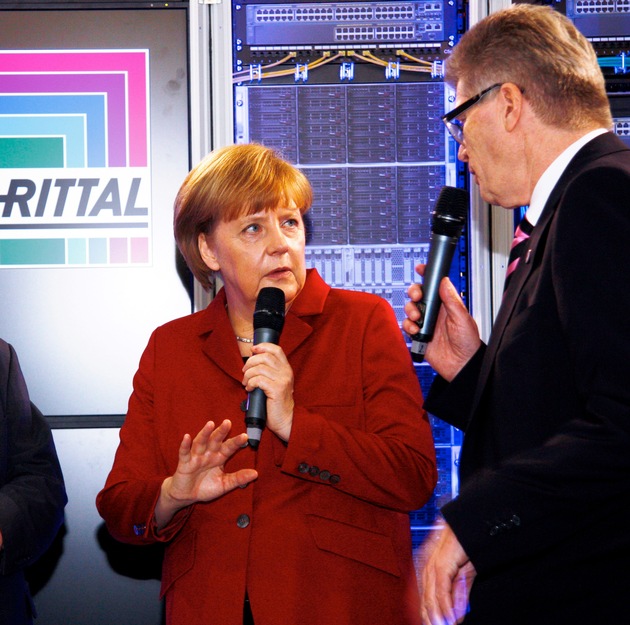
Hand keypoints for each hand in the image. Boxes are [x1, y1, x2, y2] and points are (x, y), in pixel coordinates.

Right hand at [155, 419, 256, 528]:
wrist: (187, 496)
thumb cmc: (206, 487)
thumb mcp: (224, 484)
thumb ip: (238, 478)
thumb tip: (256, 474)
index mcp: (219, 457)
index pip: (229, 447)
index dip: (236, 442)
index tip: (245, 436)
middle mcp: (208, 453)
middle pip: (215, 440)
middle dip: (221, 431)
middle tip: (228, 422)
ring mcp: (196, 456)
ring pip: (201, 442)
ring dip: (205, 433)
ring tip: (210, 424)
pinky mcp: (184, 463)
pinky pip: (184, 452)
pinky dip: (185, 445)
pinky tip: (187, 437)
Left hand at [242, 343, 294, 441]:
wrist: (284, 420)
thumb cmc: (275, 402)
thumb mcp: (275, 383)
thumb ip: (268, 372)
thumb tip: (251, 361)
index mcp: (286, 369)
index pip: (276, 350)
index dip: (263, 346)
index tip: (252, 350)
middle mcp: (286, 372)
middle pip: (265, 357)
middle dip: (250, 362)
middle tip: (244, 372)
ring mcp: (282, 381)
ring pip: (260, 368)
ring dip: (248, 375)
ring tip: (246, 383)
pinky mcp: (277, 390)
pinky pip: (258, 380)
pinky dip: (250, 383)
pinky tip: (249, 389)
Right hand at [403, 264, 480, 380]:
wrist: (461, 366)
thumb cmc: (468, 343)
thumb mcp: (462, 318)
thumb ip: (451, 300)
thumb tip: (444, 281)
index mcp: (446, 305)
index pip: (434, 286)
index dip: (426, 276)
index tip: (421, 268)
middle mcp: (434, 312)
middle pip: (418, 295)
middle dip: (414, 293)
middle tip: (417, 297)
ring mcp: (425, 323)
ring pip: (410, 309)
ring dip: (410, 310)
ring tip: (418, 318)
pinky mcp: (418, 336)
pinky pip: (407, 326)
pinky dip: (408, 326)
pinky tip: (416, 331)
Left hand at [418, 522, 475, 624]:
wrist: (473, 524)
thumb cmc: (467, 544)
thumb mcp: (464, 573)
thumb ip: (459, 592)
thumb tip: (456, 615)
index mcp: (428, 566)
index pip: (424, 596)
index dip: (427, 614)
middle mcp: (427, 565)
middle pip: (425, 598)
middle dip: (430, 619)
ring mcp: (433, 563)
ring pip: (431, 595)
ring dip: (437, 616)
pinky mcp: (442, 562)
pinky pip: (441, 588)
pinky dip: (445, 605)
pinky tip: (450, 619)